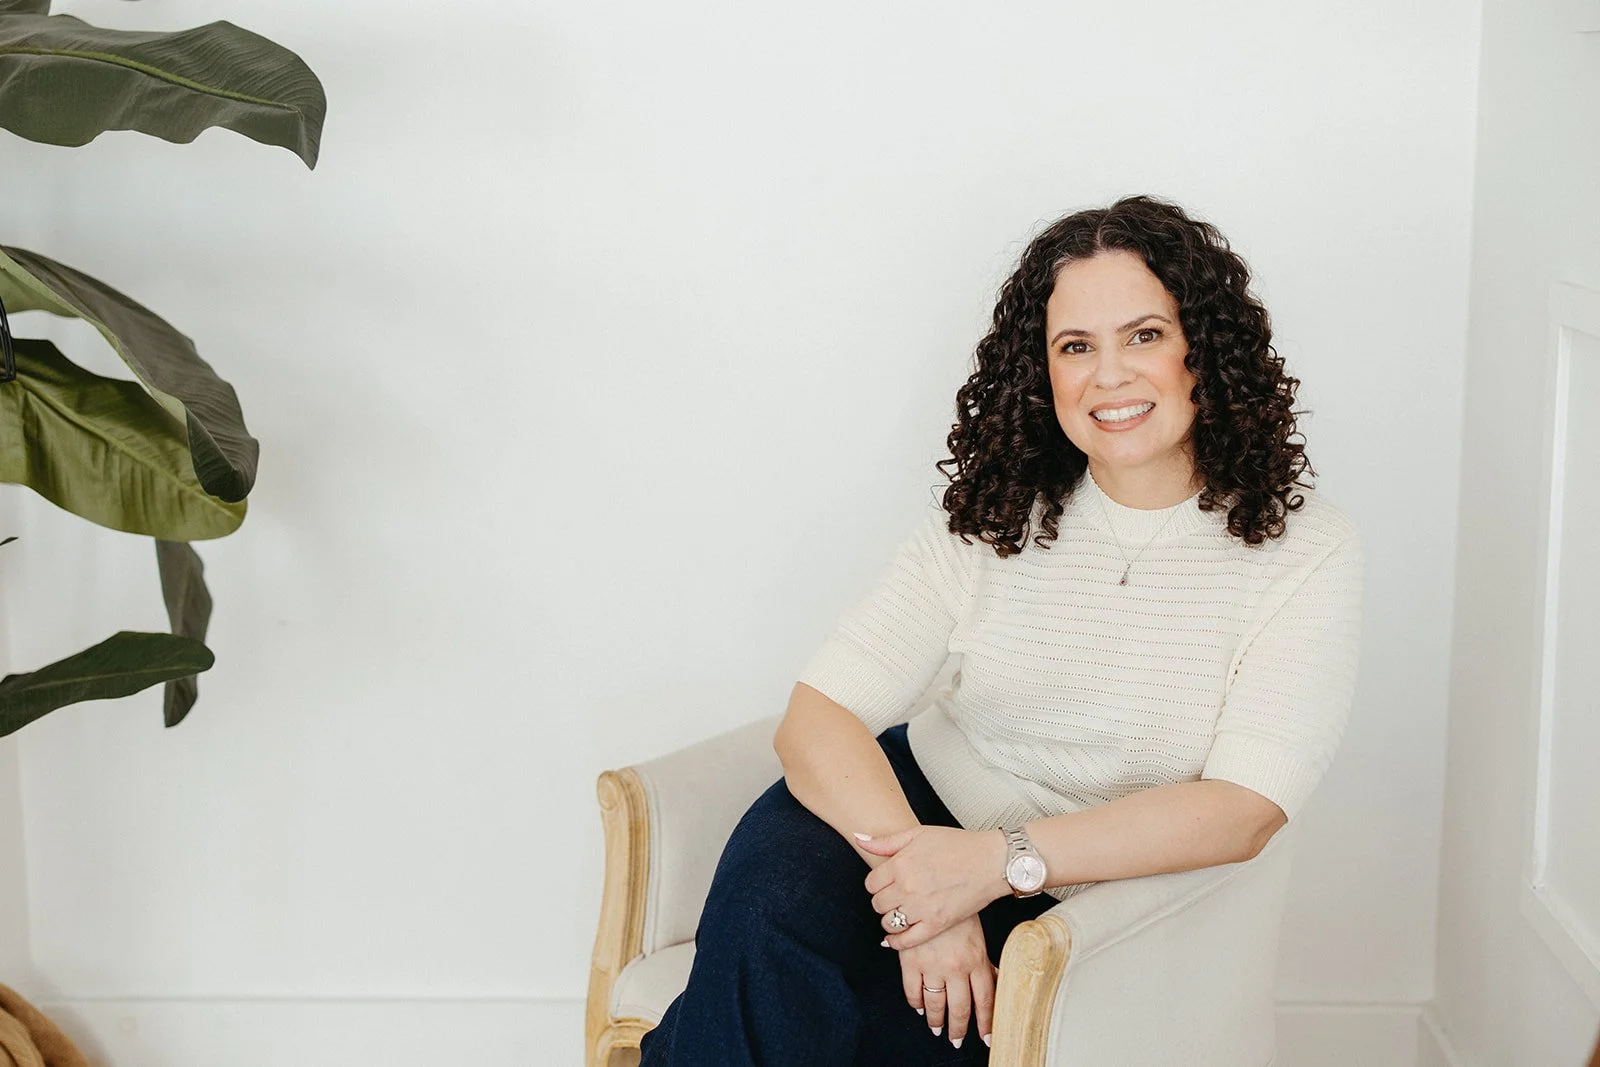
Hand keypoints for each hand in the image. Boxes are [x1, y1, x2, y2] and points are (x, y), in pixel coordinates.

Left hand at [857, 825, 1008, 948]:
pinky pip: (906, 941)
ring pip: (888, 923)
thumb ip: (885, 841)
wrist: (990, 861)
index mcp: (900, 864)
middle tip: (894, 898)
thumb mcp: (918, 834)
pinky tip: (896, 938)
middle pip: (877, 904)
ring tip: (899, 914)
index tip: (885, 884)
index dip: (876, 884)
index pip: (870, 883)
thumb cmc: (958, 845)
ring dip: (890, 920)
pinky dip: (897, 942)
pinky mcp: (936, 925)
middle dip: (883, 901)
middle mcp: (907, 888)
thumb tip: (859, 839)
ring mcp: (921, 908)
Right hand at [894, 913, 995, 1049]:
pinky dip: (915, 1003)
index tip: (986, 1037)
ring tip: (936, 1028)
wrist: (931, 885)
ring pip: (935, 1004)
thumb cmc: (958, 907)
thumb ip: (984, 961)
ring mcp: (932, 965)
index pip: (985, 1000)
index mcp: (975, 960)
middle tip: (957, 1039)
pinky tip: (918, 1006)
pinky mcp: (910, 960)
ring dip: (936, 1020)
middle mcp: (955, 967)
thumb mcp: (978, 934)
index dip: (986, 1022)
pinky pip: (912, 991)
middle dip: (959, 1029)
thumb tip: (995, 981)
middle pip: (960, 1008)